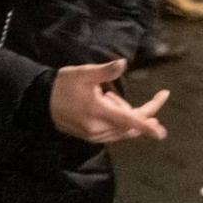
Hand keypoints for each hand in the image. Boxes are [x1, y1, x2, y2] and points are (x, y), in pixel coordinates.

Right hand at [49, 59, 168, 143]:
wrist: (41, 102)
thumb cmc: (64, 85)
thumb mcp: (83, 74)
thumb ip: (105, 71)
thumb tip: (123, 64)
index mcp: (98, 113)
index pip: (128, 121)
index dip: (146, 126)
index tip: (161, 133)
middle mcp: (98, 129)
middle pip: (130, 125)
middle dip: (138, 110)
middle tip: (125, 94)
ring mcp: (94, 136)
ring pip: (123, 129)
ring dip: (124, 113)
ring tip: (105, 96)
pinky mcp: (91, 138)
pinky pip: (114, 132)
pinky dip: (118, 119)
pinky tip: (104, 104)